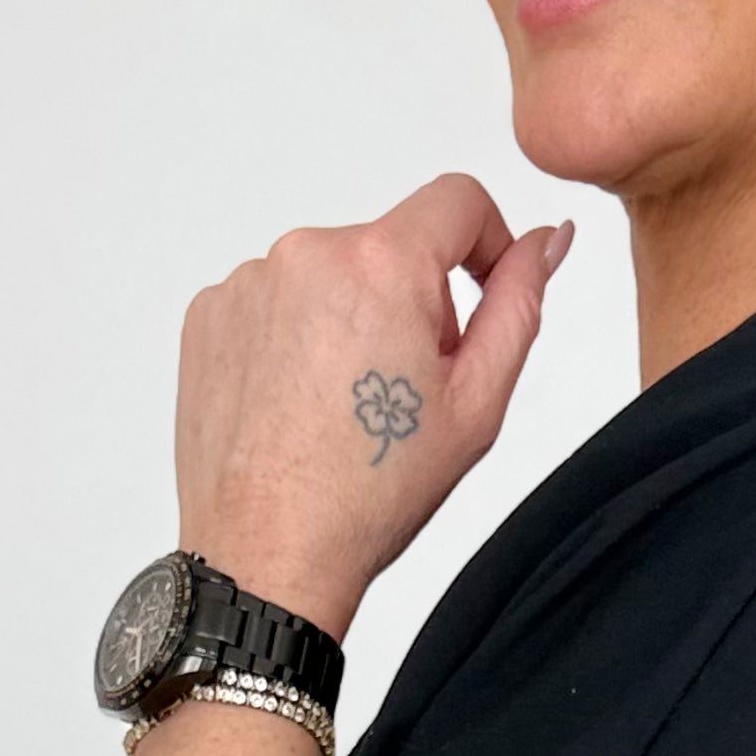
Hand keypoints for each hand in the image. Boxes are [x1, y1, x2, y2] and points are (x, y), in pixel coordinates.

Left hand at [173, 174, 573, 643]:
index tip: (481, 294)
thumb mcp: (475, 405)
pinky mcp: (209, 313)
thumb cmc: (369, 495)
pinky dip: (293, 342)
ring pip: (328, 278)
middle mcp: (308, 252)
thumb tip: (545, 242)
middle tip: (402, 393)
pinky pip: (273, 304)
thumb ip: (519, 306)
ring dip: (347, 322)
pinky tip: (296, 406)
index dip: (485, 245)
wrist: (268, 554)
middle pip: (388, 248)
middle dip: (409, 304)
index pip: (456, 201)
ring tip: (341, 409)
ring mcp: (250, 281)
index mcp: (382, 264)